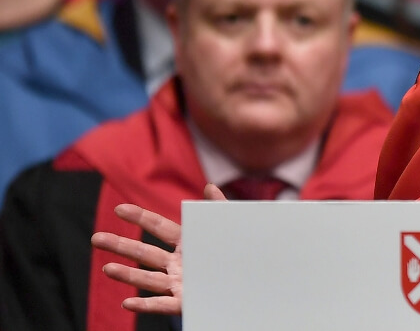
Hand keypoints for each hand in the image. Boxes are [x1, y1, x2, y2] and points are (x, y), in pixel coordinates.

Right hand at [89, 183, 226, 314]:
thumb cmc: (238, 253)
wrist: (251, 281)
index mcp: (186, 242)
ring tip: (107, 269)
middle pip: (144, 253)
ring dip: (127, 274)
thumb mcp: (229, 229)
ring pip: (148, 279)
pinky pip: (162, 305)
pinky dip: (145, 305)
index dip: (139, 217)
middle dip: (120, 245)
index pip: (158, 226)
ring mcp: (179, 283)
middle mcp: (177, 263)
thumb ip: (219, 210)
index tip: (119, 209)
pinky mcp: (185, 302)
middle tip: (96, 239)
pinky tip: (128, 302)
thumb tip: (209, 187)